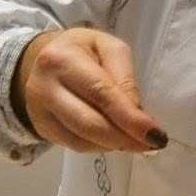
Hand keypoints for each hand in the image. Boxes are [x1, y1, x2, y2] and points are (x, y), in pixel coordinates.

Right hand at [12, 28, 166, 153]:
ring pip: (81, 140)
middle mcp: (45, 87)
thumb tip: (136, 115)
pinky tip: (114, 140)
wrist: (42, 61)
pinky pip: (74, 146)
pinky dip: (99, 147)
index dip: (129, 118)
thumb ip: (125, 77)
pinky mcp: (42, 129)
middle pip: (88, 123)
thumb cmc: (82, 51)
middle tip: (151, 143)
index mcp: (62, 60)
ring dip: (114, 145)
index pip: (100, 93)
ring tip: (135, 140)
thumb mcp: (108, 48)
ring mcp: (40, 112)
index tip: (155, 134)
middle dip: (124, 138)